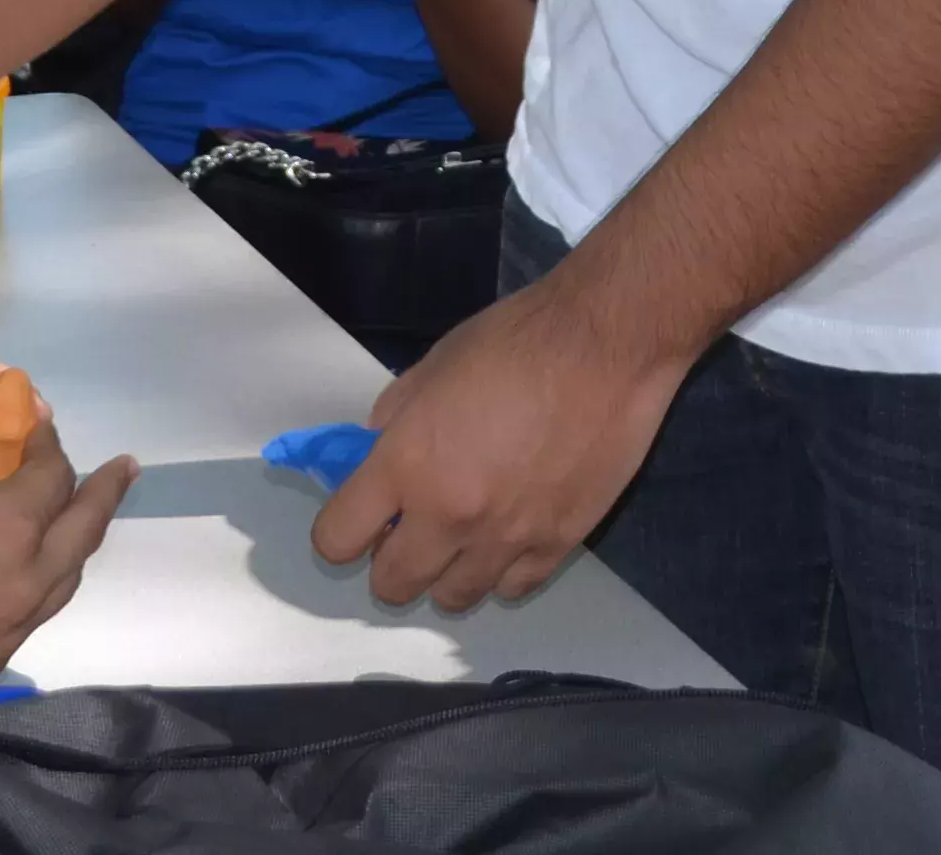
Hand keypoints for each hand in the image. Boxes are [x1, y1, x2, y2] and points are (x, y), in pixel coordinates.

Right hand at [0, 372, 131, 717]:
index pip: (52, 475)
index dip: (46, 444)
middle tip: (122, 470)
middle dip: (102, 494)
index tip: (37, 427)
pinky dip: (38, 585)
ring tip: (77, 520)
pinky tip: (17, 574)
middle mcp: (24, 584)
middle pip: (82, 532)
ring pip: (62, 582)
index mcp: (9, 528)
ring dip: (73, 544)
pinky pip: (29, 617)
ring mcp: (7, 633)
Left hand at [310, 260, 698, 609]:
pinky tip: (510, 536)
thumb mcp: (433, 365)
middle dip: (390, 561)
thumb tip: (378, 451)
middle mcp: (449, 515)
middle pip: (391, 585)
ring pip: (453, 598)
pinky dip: (502, 571)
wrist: (605, 346)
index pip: (335, 540)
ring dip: (447, 572)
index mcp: (406, 464)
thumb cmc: (515, 341)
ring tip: (465, 535)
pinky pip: (512, 589)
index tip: (360, 518)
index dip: (339, 532)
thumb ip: (396, 418)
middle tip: (410, 530)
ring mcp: (505, 539)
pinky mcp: (556, 546)